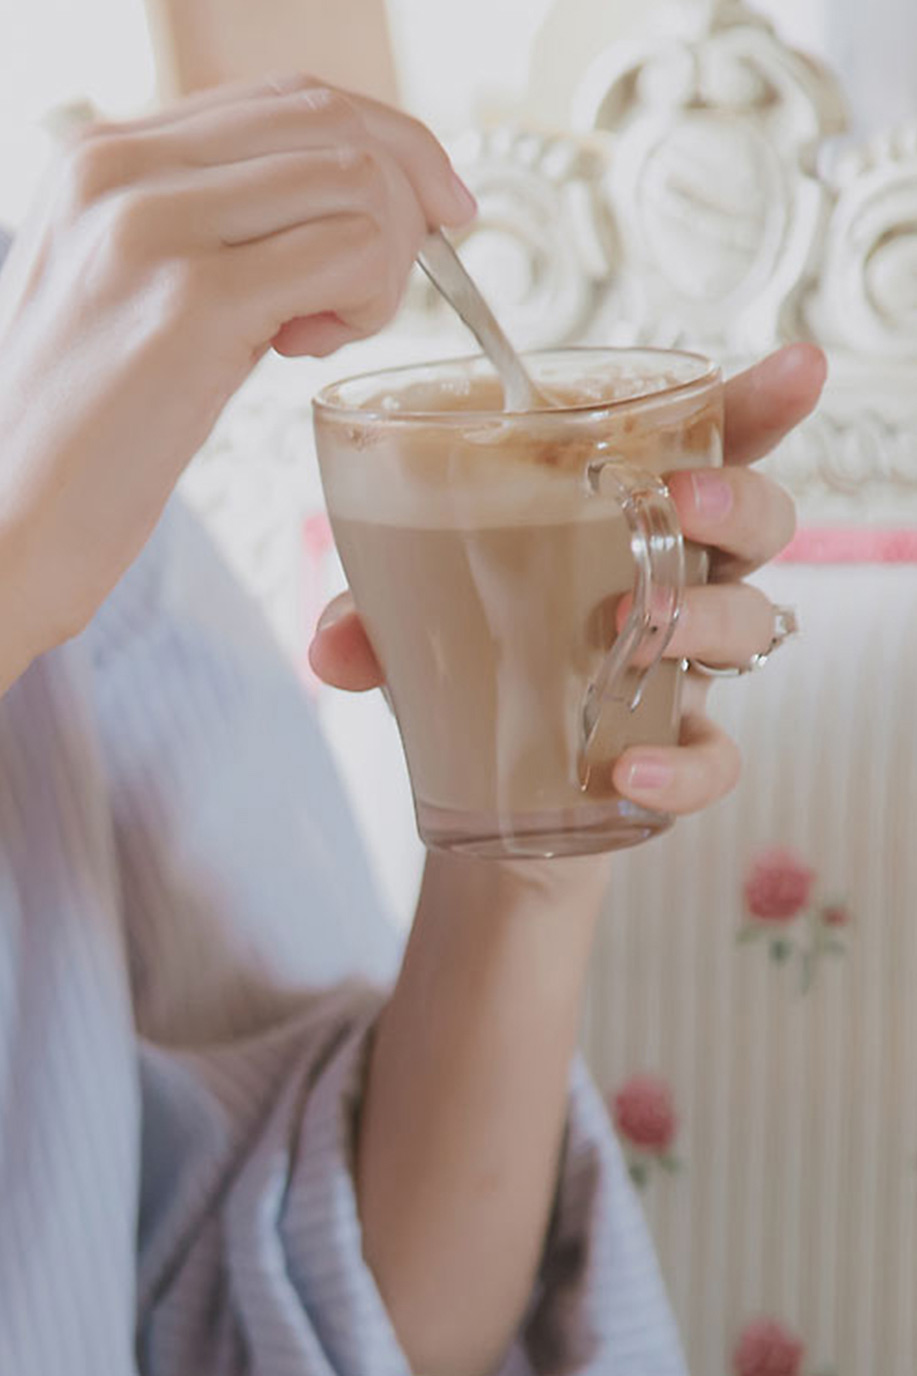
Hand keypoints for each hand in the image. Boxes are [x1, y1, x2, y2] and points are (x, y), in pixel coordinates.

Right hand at [0, 75, 474, 686]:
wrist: (3, 527)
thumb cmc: (78, 434)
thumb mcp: (126, 297)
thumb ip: (208, 236)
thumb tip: (332, 216)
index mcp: (102, 157)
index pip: (288, 98)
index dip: (388, 143)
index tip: (438, 205)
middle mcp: (121, 169)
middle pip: (332, 122)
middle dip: (408, 197)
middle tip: (409, 277)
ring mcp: (154, 229)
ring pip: (354, 180)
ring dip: (385, 261)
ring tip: (327, 330)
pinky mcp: (191, 304)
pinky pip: (350, 253)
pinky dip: (367, 300)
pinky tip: (309, 349)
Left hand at [310, 343, 826, 815]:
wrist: (487, 786)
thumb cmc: (472, 662)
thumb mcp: (413, 626)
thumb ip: (371, 618)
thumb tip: (334, 644)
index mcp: (624, 518)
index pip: (708, 446)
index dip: (760, 404)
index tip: (798, 366)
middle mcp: (674, 579)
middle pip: (757, 522)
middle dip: (738, 501)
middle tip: (683, 501)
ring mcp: (685, 669)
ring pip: (752, 623)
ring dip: (708, 616)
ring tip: (633, 625)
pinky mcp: (678, 751)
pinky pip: (718, 758)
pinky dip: (685, 768)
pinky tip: (630, 773)